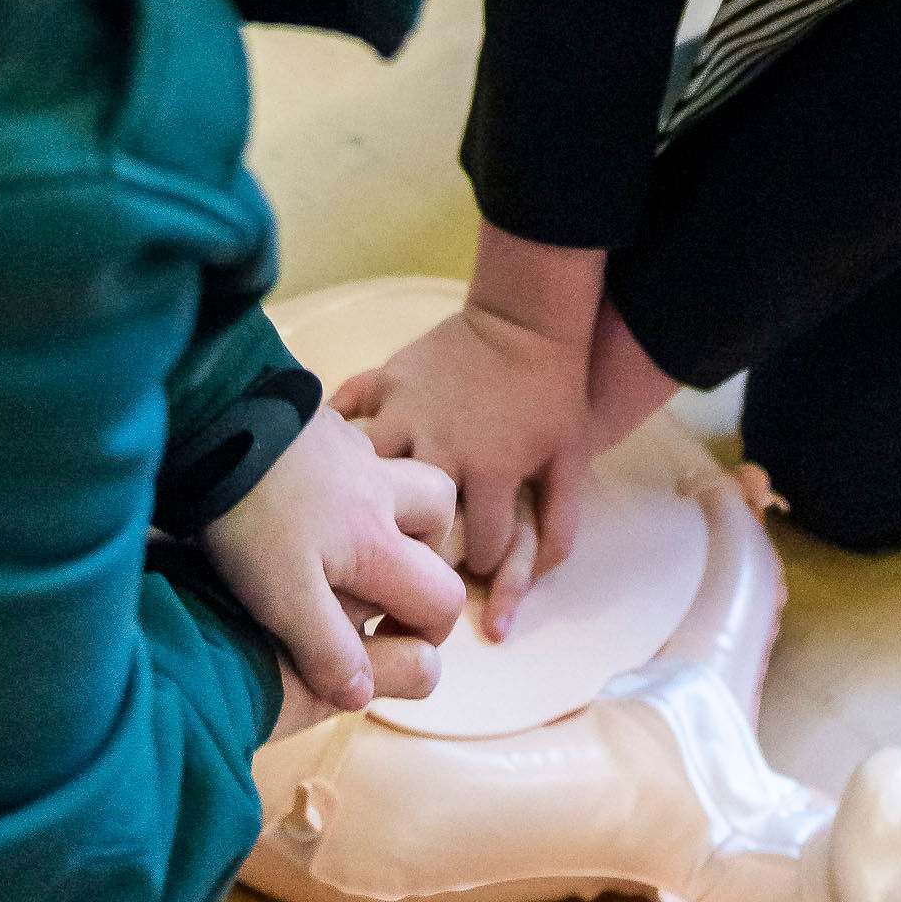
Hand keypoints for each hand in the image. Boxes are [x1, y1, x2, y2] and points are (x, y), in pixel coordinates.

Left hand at [206, 405, 462, 714]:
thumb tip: (363, 695)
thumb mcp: (284, 599)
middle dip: (427, 548)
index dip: (431, 629)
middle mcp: (379, 490)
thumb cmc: (252, 517)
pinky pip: (354, 448)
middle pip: (441, 511)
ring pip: (402, 470)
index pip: (442, 594)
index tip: (391, 640)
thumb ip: (329, 650)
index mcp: (378, 542)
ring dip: (394, 502)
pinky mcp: (318, 423)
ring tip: (350, 532)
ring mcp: (350, 449)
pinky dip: (345, 473)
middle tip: (383, 574)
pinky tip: (304, 487)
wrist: (216, 420)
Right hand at [336, 298, 600, 637]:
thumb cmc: (553, 395)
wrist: (526, 319)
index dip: (480, 565)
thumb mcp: (570, 462)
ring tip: (365, 512)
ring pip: (367, 470)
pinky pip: (347, 408)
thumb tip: (537, 582)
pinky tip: (330, 457)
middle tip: (414, 549)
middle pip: (408, 520)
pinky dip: (337, 431)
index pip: (477, 550)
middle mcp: (440, 444)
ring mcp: (406, 408)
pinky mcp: (386, 378)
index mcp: (490, 470)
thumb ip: (560, 527)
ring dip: (365, 492)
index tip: (474, 561)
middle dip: (412, 543)